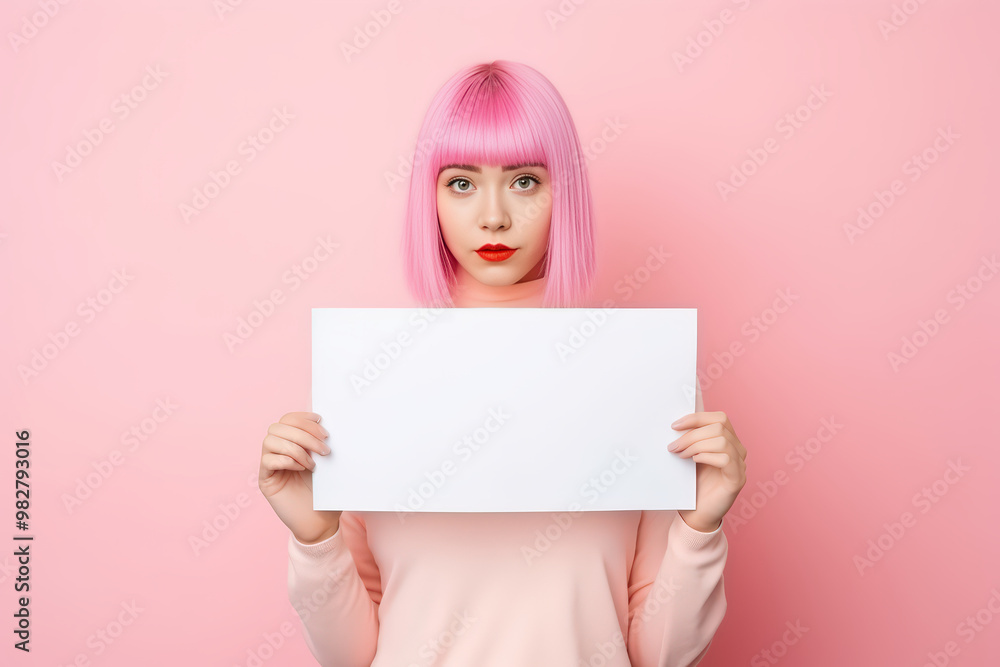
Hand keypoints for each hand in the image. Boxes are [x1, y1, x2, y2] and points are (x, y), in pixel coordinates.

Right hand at [258, 411, 341, 544]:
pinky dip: (286, 460)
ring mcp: (270, 466)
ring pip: (270, 440)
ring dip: (295, 448)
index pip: (288, 419)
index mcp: (292, 443)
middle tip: (323, 449)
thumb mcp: (328, 464)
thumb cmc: (326, 493)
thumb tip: (327, 425)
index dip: (302, 417)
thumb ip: (322, 444)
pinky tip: (301, 469)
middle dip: (303, 433)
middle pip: (278, 427)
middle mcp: (278, 452)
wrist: (321, 522)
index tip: (321, 422)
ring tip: (313, 464)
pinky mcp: (266, 481)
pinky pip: (268, 461)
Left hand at [668, 410, 747, 532]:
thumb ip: (691, 439)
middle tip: (673, 446)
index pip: (719, 418)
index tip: (675, 426)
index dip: (697, 418)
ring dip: (696, 445)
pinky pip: (726, 458)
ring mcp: (740, 465)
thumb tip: (677, 424)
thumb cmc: (693, 485)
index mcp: (728, 441)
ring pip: (722, 440)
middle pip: (719, 427)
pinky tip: (694, 461)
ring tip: (680, 454)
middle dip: (692, 434)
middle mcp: (738, 450)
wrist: (696, 514)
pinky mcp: (737, 479)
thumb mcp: (690, 456)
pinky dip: (706, 456)